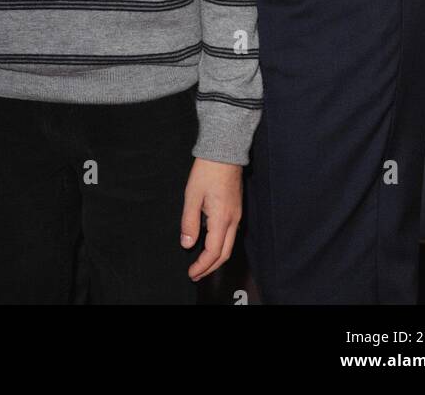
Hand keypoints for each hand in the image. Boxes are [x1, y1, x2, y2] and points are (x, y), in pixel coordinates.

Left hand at [181, 158, 242, 280]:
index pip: (213, 252)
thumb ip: (189, 222)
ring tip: (201, 263)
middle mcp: (233, 220)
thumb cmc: (207, 171)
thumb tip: (187, 244)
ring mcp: (237, 214)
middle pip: (224, 253)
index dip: (202, 266)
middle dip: (210, 267)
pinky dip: (220, 245)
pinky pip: (230, 234)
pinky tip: (209, 243)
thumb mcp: (192, 196)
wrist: (224, 151)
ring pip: (229, 244)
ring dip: (216, 257)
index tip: (192, 272)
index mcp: (222, 219)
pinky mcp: (236, 208)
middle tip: (196, 274)